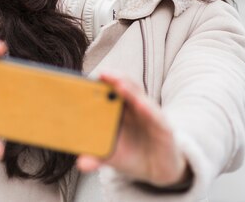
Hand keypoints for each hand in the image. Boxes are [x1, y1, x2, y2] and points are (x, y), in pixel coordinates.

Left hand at [76, 73, 190, 187]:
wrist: (158, 170)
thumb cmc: (133, 154)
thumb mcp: (113, 155)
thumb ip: (97, 157)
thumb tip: (80, 164)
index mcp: (121, 111)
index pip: (111, 91)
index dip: (103, 82)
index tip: (88, 78)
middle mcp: (135, 108)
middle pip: (126, 88)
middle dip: (115, 79)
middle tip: (103, 74)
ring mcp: (150, 115)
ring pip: (140, 97)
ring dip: (130, 89)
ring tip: (118, 84)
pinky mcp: (164, 127)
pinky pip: (155, 116)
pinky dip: (148, 109)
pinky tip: (140, 104)